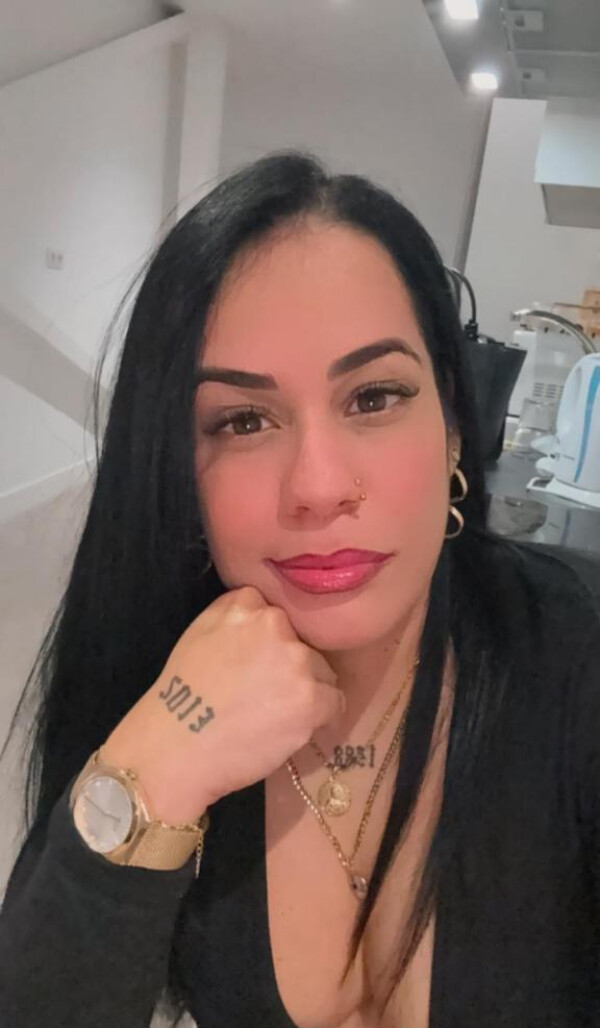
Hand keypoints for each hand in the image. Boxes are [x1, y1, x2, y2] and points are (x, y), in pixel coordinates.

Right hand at [101, 586, 344, 824]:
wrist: (176, 748)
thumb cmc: (181, 696)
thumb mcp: (199, 632)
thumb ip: (233, 613)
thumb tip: (263, 611)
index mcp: (246, 606)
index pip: (275, 615)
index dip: (268, 643)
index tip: (256, 664)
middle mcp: (275, 626)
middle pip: (302, 644)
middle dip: (289, 666)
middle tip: (263, 694)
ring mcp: (296, 662)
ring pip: (322, 672)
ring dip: (307, 690)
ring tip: (275, 714)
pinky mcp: (311, 699)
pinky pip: (334, 701)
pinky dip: (321, 716)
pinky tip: (293, 727)